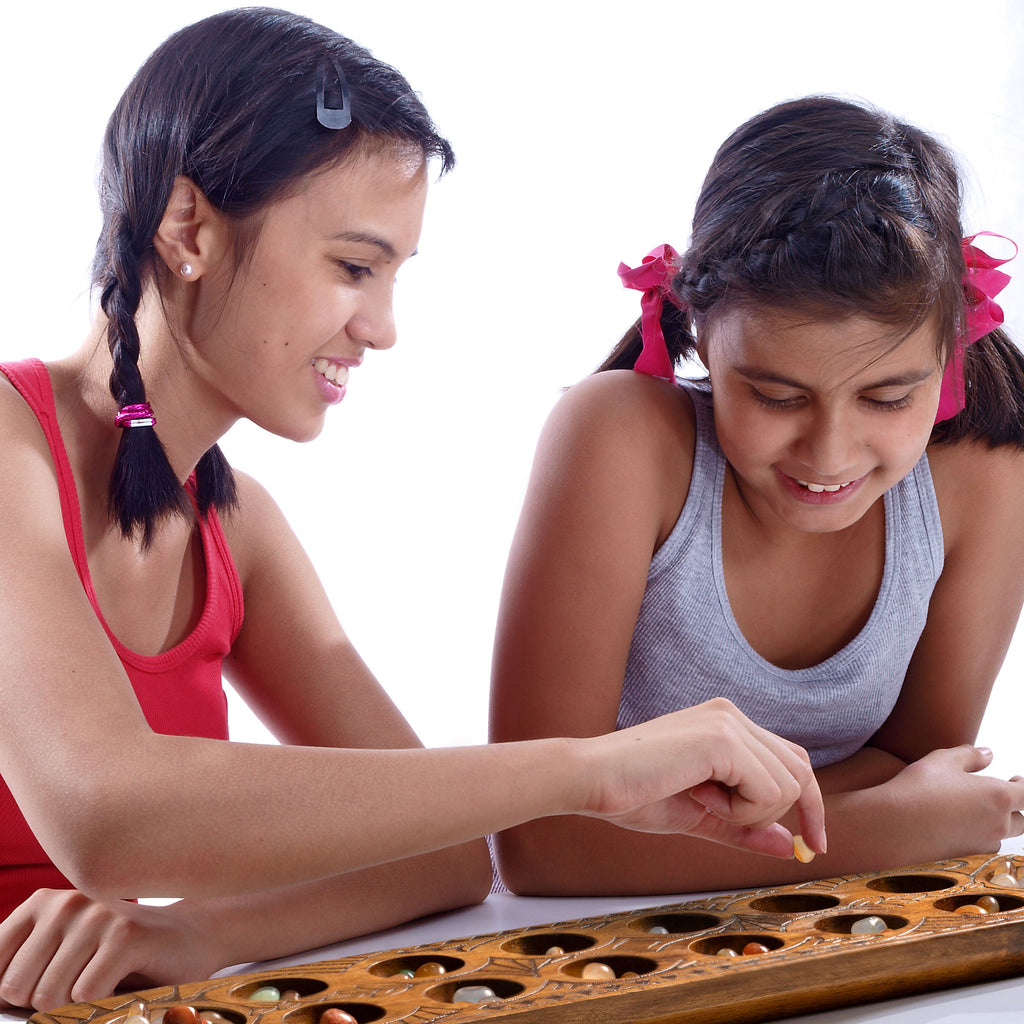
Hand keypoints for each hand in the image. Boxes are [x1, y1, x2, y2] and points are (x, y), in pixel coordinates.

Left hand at [0, 889, 218, 1011]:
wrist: (188, 937)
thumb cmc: (117, 954)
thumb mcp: (62, 952)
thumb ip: (22, 969)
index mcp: (41, 904)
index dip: (13, 994)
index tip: (42, 988)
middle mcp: (66, 903)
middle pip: (17, 987)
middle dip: (44, 1003)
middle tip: (79, 987)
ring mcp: (97, 916)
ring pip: (50, 995)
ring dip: (75, 1006)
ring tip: (101, 983)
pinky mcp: (126, 936)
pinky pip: (86, 995)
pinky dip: (101, 1003)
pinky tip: (121, 982)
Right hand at [578, 698, 825, 859]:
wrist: (592, 780)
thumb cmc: (633, 793)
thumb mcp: (700, 816)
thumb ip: (744, 827)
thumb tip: (787, 846)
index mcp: (726, 723)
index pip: (793, 760)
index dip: (811, 805)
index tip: (813, 846)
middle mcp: (732, 714)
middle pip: (800, 771)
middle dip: (787, 813)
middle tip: (747, 829)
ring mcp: (728, 722)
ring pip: (787, 785)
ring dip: (749, 813)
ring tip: (701, 802)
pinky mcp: (722, 738)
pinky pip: (766, 791)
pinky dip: (738, 811)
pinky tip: (697, 796)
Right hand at [886, 745, 1023, 854]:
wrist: (895, 825)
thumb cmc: (919, 788)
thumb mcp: (942, 760)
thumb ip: (970, 755)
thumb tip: (988, 754)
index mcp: (999, 796)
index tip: (1016, 779)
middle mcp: (999, 823)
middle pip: (1022, 820)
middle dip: (1013, 807)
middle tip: (999, 795)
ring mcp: (984, 842)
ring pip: (1003, 834)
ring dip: (997, 823)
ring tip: (975, 810)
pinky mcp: (968, 855)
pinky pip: (984, 846)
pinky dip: (980, 836)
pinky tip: (959, 826)